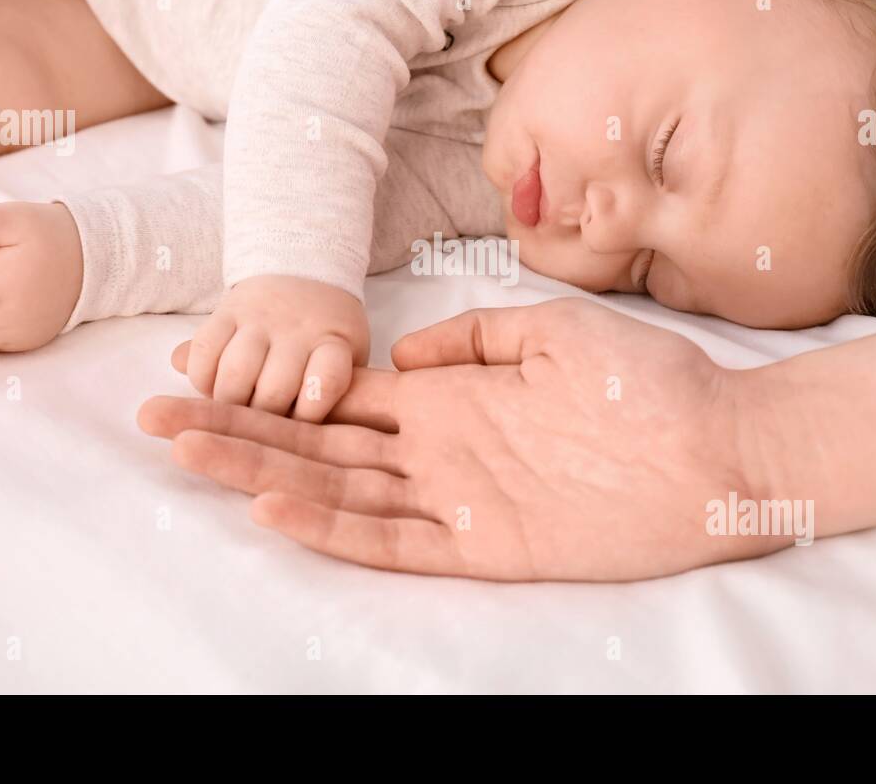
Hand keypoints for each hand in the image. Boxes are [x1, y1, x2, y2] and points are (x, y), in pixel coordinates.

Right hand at [140, 298, 786, 580]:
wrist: (719, 441)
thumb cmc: (647, 383)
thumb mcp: (552, 331)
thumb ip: (473, 338)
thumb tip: (398, 357)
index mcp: (448, 401)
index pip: (340, 401)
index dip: (274, 390)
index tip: (206, 370)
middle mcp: (438, 452)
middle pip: (317, 447)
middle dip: (236, 430)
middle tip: (156, 414)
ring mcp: (456, 499)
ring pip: (338, 492)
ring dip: (260, 475)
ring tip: (187, 450)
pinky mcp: (485, 544)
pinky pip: (395, 541)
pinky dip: (333, 529)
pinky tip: (275, 509)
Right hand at [187, 276, 369, 421]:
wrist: (305, 273)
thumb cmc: (327, 334)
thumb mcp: (346, 358)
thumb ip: (331, 394)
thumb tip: (308, 435)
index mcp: (335, 342)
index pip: (327, 382)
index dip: (310, 415)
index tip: (299, 428)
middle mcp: (296, 330)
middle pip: (275, 390)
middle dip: (264, 420)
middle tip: (260, 428)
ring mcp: (260, 318)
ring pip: (236, 373)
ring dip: (230, 404)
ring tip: (234, 411)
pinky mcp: (226, 310)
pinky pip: (204, 350)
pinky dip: (201, 379)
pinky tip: (211, 387)